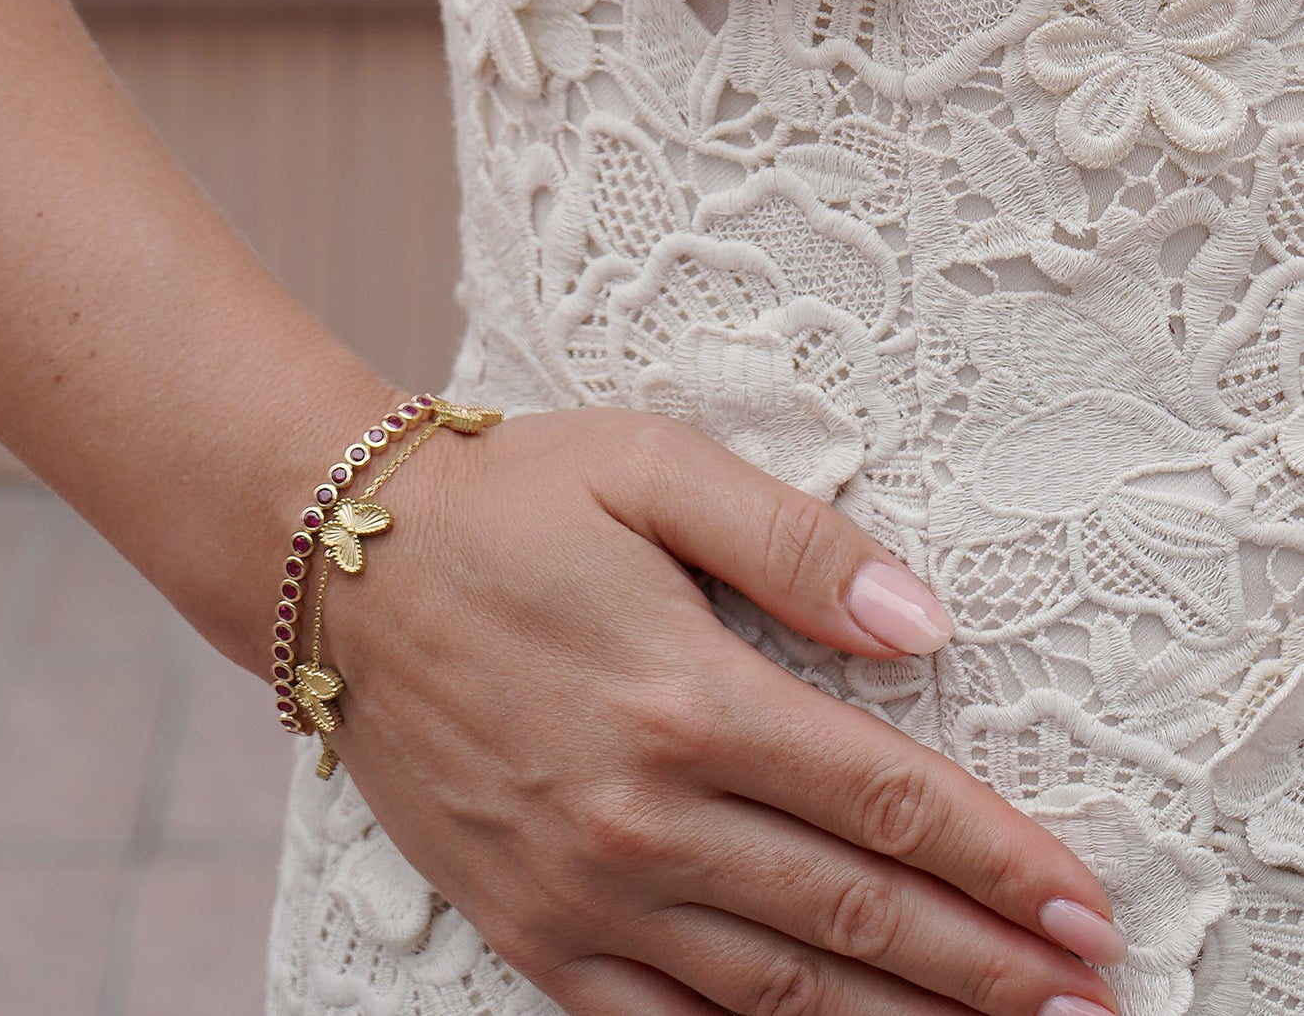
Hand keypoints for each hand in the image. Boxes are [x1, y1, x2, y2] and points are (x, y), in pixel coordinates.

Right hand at [322, 408, 1123, 1015]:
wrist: (344, 564)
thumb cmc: (506, 502)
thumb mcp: (651, 471)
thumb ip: (794, 543)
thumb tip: (920, 619)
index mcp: (686, 695)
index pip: (885, 799)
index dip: (1001, 861)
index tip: (1089, 909)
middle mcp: (642, 814)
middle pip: (855, 913)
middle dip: (989, 965)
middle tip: (1088, 1005)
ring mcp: (580, 887)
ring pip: (778, 993)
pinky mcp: (525, 923)